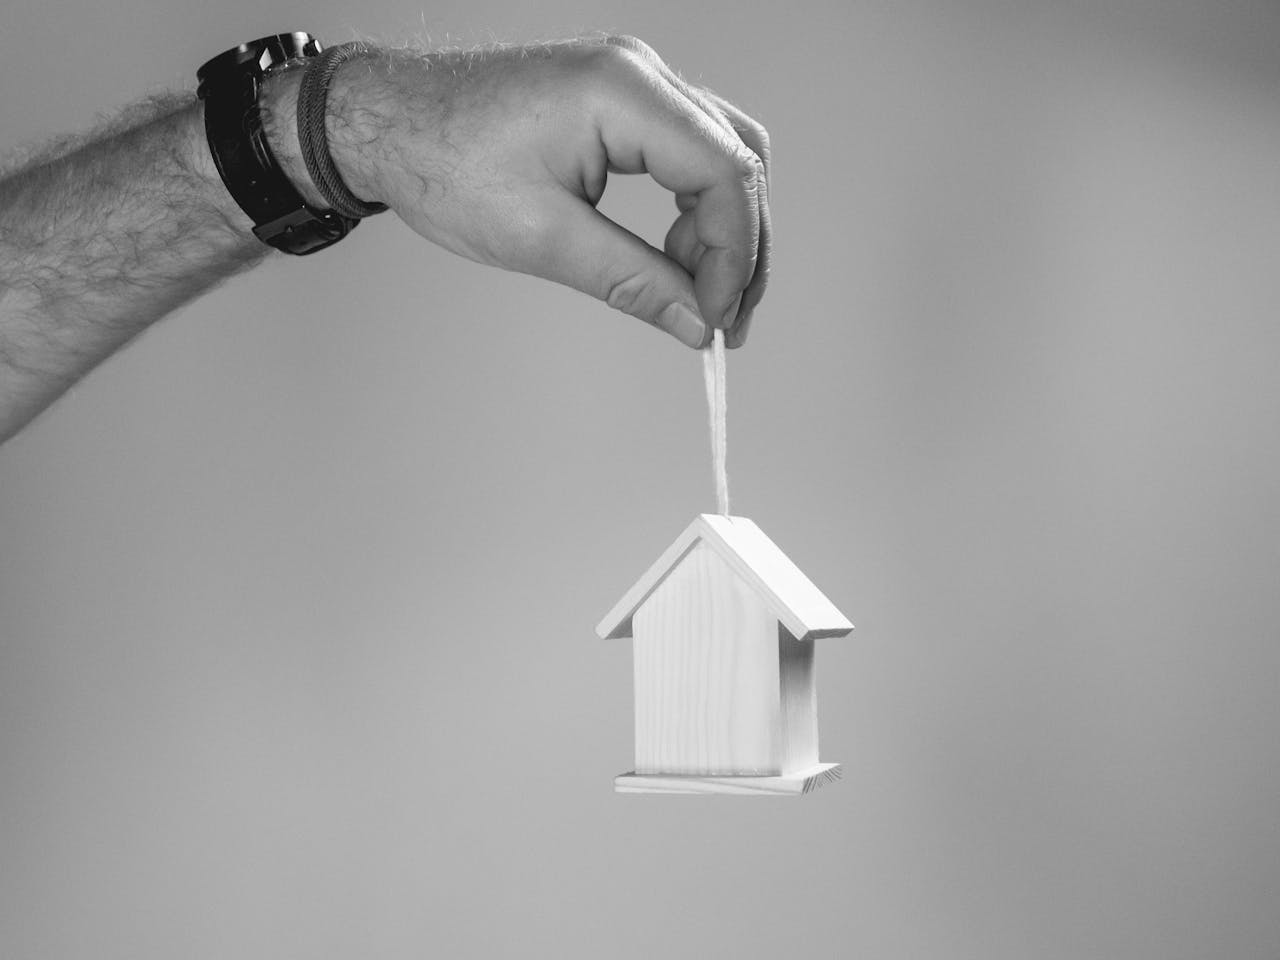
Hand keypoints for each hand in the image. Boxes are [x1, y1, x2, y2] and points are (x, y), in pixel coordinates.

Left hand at [329, 37, 770, 347]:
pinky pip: (687, 150)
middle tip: (723, 320)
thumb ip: (632, 281)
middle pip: (739, 160)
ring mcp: (632, 81)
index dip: (733, 256)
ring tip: (698, 293)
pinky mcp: (619, 99)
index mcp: (623, 93)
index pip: (726, 173)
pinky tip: (675, 254)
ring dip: (723, 228)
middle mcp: (640, 74)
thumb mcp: (542, 238)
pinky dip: (693, 206)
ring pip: (722, 154)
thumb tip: (695, 322)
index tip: (715, 319)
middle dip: (740, 248)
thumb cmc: (441, 163)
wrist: (386, 122)